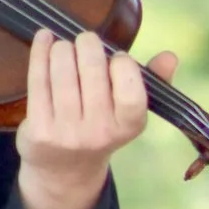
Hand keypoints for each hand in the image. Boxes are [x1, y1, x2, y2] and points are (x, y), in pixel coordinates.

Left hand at [16, 29, 173, 208]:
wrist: (65, 169)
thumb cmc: (103, 127)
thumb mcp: (131, 111)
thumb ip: (153, 81)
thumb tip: (171, 56)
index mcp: (129, 126)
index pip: (130, 89)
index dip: (122, 64)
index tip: (116, 56)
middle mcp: (100, 132)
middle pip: (92, 71)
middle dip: (88, 44)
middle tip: (86, 40)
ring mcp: (67, 132)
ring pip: (63, 72)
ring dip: (63, 48)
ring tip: (65, 46)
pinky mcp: (39, 129)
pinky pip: (38, 80)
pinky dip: (40, 52)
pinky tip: (44, 39)